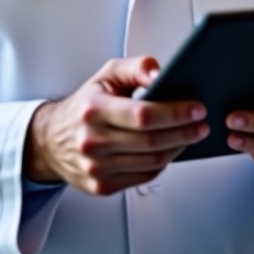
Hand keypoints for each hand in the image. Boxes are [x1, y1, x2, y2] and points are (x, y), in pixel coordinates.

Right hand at [23, 56, 208, 195]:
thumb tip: (161, 73)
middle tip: (203, 123)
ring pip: (152, 161)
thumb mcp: (107, 75)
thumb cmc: (85, 105)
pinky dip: (164, 162)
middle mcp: (93, 141)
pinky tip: (171, 148)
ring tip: (192, 134)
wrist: (51, 140)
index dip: (175, 113)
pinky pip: (144, 176)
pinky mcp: (102, 186)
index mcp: (94, 110)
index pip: (143, 115)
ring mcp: (97, 168)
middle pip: (151, 141)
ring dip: (178, 148)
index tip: (196, 108)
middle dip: (185, 132)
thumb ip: (137, 67)